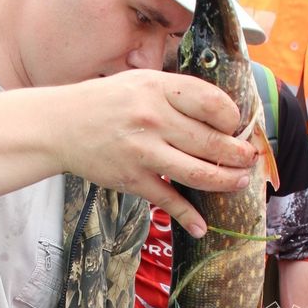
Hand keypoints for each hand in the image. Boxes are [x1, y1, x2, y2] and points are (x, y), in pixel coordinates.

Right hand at [52, 69, 258, 236]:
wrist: (59, 126)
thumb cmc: (105, 101)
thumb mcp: (141, 82)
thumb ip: (178, 93)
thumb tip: (221, 114)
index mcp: (158, 89)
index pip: (213, 103)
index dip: (233, 118)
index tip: (236, 126)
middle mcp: (152, 119)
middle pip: (212, 142)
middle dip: (238, 154)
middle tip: (249, 159)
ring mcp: (142, 152)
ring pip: (198, 173)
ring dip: (226, 182)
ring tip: (239, 182)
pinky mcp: (132, 179)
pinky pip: (169, 201)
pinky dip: (188, 217)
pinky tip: (202, 226)